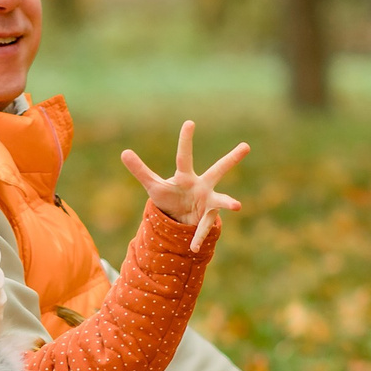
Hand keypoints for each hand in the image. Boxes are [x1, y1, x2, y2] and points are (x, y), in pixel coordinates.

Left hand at [118, 123, 248, 251]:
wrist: (179, 217)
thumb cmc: (168, 197)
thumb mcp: (153, 186)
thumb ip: (140, 170)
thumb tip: (124, 152)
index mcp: (186, 176)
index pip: (184, 156)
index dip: (185, 140)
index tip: (189, 123)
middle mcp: (202, 185)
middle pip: (218, 170)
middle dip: (231, 159)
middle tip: (246, 146)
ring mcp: (208, 201)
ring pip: (221, 200)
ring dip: (228, 202)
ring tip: (237, 205)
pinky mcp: (207, 218)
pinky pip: (203, 228)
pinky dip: (197, 238)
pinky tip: (193, 247)